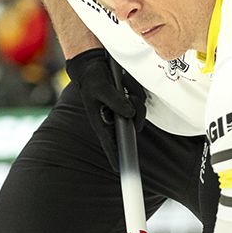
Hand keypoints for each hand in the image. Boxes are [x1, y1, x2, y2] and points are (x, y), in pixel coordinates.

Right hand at [65, 49, 146, 171]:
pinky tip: (125, 82)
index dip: (115, 157)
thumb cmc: (92, 77)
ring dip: (136, 99)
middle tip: (132, 99)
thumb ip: (115, 101)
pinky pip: (140, 100)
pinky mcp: (128, 100)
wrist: (94, 62)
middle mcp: (113, 118)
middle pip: (132, 128)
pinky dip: (135, 90)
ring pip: (138, 113)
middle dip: (137, 115)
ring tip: (124, 85)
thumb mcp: (100, 88)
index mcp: (101, 121)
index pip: (109, 143)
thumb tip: (129, 114)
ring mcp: (122, 110)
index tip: (120, 170)